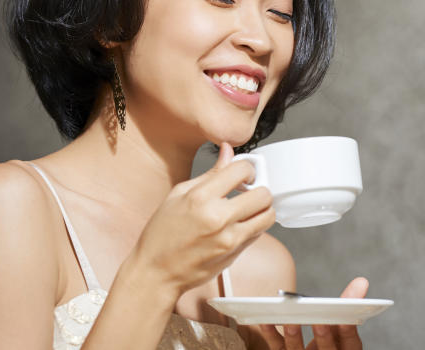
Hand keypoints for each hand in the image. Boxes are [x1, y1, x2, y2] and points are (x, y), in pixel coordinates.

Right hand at [128, 142, 275, 294]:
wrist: (157, 272)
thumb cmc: (162, 235)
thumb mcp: (178, 194)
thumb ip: (210, 172)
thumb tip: (228, 152)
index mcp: (201, 198)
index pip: (242, 170)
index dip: (246, 168)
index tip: (243, 173)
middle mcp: (218, 218)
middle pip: (263, 194)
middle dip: (259, 188)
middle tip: (249, 190)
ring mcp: (229, 238)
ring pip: (268, 215)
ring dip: (262, 208)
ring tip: (248, 207)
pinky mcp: (235, 253)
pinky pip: (260, 232)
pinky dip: (256, 224)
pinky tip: (240, 222)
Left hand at [259, 277, 368, 349]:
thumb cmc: (330, 337)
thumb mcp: (341, 324)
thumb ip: (348, 304)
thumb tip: (361, 282)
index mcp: (345, 349)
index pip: (351, 344)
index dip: (348, 332)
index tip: (345, 319)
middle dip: (324, 337)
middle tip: (319, 322)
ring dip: (295, 337)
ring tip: (292, 321)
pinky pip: (277, 348)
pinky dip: (272, 334)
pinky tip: (267, 320)